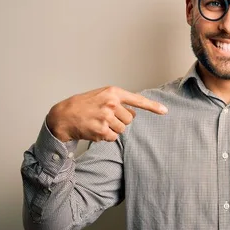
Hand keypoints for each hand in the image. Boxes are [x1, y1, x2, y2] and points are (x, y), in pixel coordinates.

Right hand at [46, 86, 167, 141]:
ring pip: (122, 129)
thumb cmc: (84, 105)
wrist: (64, 115)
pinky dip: (106, 136)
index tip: (165, 111)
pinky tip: (95, 129)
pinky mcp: (101, 130)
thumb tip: (134, 114)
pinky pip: (113, 137)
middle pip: (130, 119)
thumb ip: (118, 102)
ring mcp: (106, 117)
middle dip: (121, 121)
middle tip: (106, 117)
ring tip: (99, 123)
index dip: (153, 106)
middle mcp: (111, 103)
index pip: (137, 100)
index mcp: (113, 92)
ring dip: (113, 129)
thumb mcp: (101, 96)